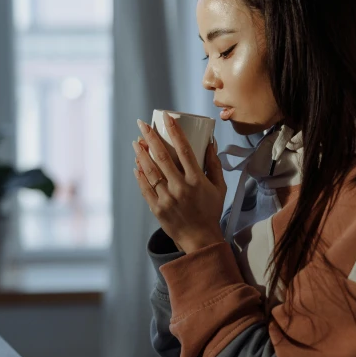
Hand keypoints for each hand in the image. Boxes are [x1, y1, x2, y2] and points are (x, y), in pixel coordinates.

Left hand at [133, 114, 226, 253]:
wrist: (200, 239)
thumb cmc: (210, 211)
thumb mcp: (219, 187)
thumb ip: (214, 164)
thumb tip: (210, 142)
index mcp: (197, 180)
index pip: (184, 150)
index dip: (175, 132)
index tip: (166, 118)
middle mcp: (181, 187)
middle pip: (162, 157)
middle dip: (150, 138)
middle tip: (142, 125)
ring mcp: (167, 198)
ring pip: (150, 171)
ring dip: (141, 154)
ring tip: (136, 142)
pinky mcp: (157, 208)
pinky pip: (145, 188)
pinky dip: (140, 175)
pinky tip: (136, 164)